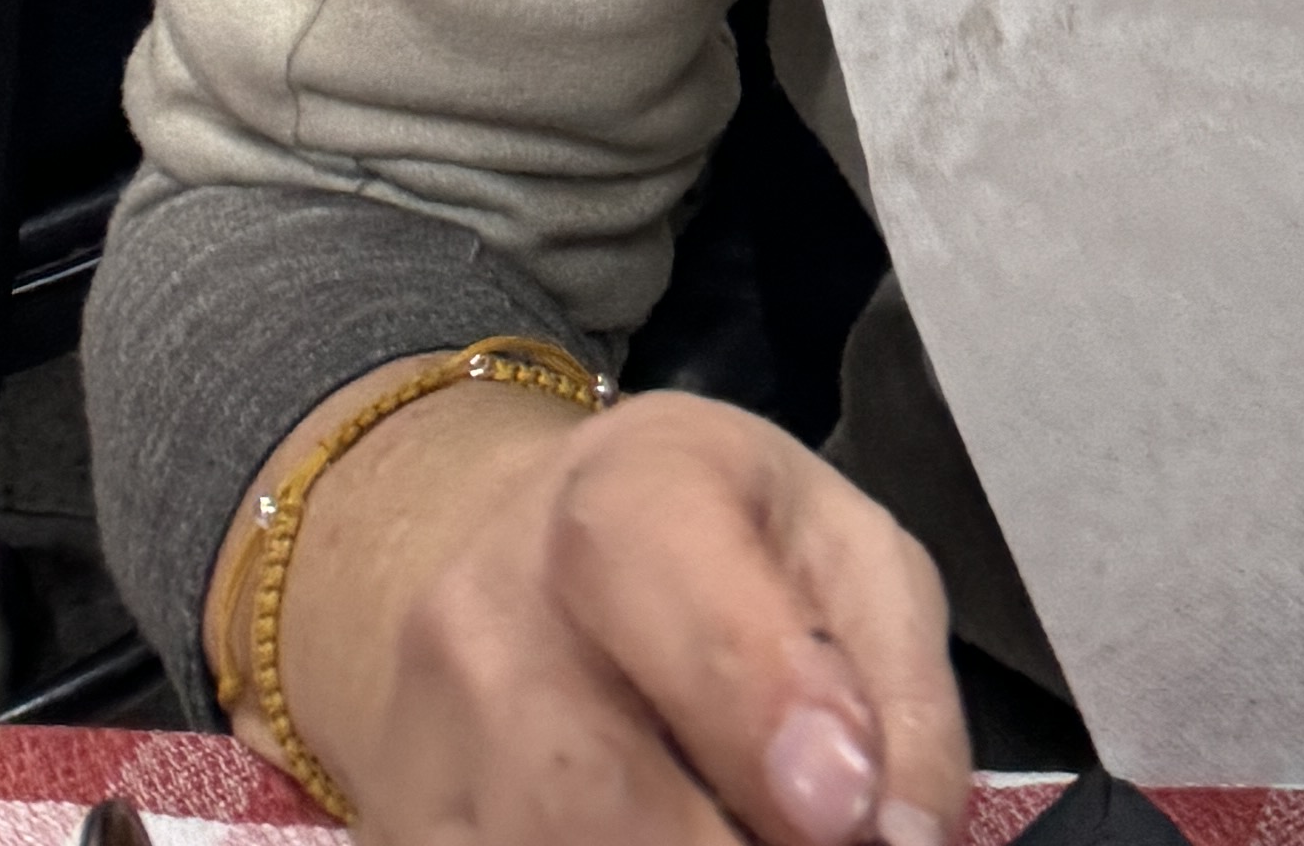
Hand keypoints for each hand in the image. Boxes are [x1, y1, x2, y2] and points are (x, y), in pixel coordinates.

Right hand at [227, 371, 967, 845]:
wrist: (519, 545)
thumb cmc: (721, 543)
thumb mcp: (841, 550)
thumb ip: (895, 681)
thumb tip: (903, 831)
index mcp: (627, 491)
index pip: (675, 602)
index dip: (761, 710)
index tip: (846, 807)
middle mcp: (488, 610)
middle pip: (598, 795)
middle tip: (827, 839)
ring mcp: (420, 738)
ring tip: (750, 830)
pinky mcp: (401, 828)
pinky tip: (676, 833)